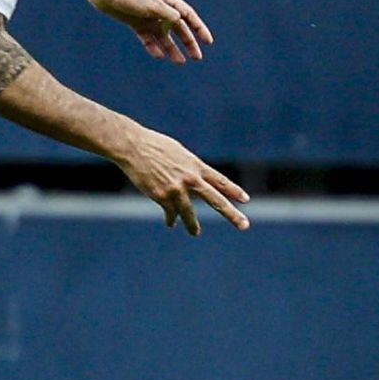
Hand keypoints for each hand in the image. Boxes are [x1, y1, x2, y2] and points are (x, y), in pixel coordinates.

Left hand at [98, 0, 211, 63]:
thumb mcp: (152, 4)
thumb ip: (167, 14)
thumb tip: (180, 22)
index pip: (188, 15)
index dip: (199, 28)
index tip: (208, 42)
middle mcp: (159, 8)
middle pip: (178, 28)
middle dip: (188, 42)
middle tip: (197, 57)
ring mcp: (147, 16)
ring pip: (163, 35)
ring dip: (172, 48)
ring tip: (180, 62)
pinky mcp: (135, 22)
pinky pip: (147, 37)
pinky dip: (153, 46)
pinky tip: (159, 55)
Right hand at [117, 126, 249, 233]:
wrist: (133, 146)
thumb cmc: (154, 145)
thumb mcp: (178, 152)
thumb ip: (189, 168)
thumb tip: (194, 182)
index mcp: (195, 165)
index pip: (220, 181)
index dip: (234, 190)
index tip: (245, 200)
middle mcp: (190, 178)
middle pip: (216, 199)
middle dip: (231, 214)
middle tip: (245, 225)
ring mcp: (176, 189)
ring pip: (189, 213)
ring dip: (193, 225)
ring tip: (195, 233)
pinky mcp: (162, 196)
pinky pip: (170, 212)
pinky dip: (171, 218)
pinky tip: (170, 223)